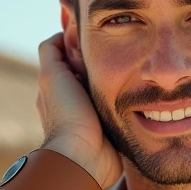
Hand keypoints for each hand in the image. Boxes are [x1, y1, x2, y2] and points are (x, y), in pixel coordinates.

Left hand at [36, 33, 122, 188]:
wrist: (84, 157)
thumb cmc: (67, 116)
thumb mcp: (52, 76)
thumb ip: (52, 53)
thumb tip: (62, 31)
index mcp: (59, 87)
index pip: (71, 56)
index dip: (83, 43)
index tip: (101, 34)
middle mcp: (74, 100)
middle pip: (91, 69)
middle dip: (105, 59)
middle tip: (124, 48)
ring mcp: (93, 114)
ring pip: (108, 86)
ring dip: (120, 78)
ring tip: (135, 66)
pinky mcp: (111, 127)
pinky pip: (121, 106)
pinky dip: (128, 97)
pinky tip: (139, 89)